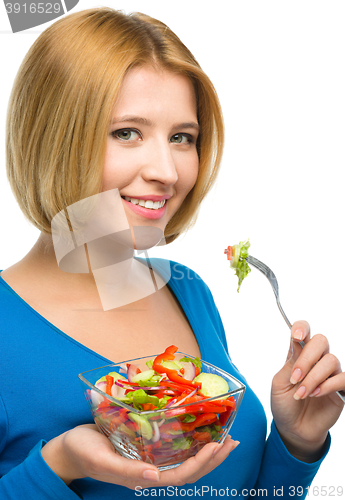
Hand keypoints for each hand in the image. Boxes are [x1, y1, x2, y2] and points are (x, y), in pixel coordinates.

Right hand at [41, 424, 238, 488]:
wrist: (69, 448)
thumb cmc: (84, 452)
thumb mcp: (103, 461)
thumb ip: (128, 471)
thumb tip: (154, 479)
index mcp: (142, 477)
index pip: (180, 476)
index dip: (201, 463)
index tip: (217, 446)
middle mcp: (150, 471)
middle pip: (189, 470)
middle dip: (212, 458)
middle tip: (232, 441)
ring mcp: (148, 461)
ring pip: (184, 461)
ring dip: (206, 452)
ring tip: (224, 438)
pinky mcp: (145, 449)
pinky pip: (173, 449)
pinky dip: (189, 442)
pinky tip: (197, 432)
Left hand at [271, 321, 343, 461]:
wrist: (293, 429)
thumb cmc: (285, 404)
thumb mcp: (280, 383)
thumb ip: (290, 363)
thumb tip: (299, 343)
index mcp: (298, 354)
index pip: (304, 331)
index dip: (302, 328)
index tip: (296, 336)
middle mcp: (316, 360)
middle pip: (321, 341)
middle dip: (307, 357)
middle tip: (295, 376)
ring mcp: (330, 373)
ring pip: (331, 360)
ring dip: (313, 377)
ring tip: (302, 393)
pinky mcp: (341, 388)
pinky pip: (342, 378)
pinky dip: (327, 385)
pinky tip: (315, 394)